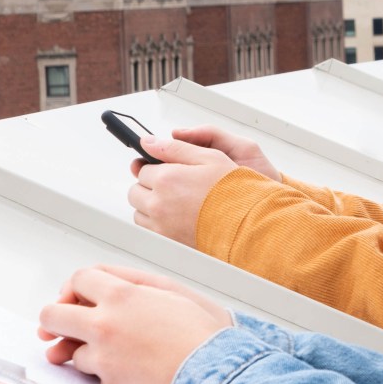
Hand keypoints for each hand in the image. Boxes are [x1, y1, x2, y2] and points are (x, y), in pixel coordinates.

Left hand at [37, 265, 235, 383]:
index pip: (78, 279)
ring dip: (87, 352)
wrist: (214, 373)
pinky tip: (130, 373)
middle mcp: (104, 324)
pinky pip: (95, 377)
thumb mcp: (168, 292)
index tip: (76, 298)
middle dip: (53, 321)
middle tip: (60, 329)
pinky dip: (107, 375)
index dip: (74, 288)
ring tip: (114, 354)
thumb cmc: (200, 334)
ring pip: (72, 352)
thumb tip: (101, 288)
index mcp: (121, 295)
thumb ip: (131, 285)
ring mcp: (103, 358)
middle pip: (53, 316)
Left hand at [127, 128, 267, 246]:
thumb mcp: (209, 157)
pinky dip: (155, 221)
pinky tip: (175, 215)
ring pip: (139, 211)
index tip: (167, 168)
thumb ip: (175, 147)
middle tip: (171, 184)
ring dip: (149, 204)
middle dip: (148, 185)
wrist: (247, 225)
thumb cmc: (234, 192)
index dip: (155, 166)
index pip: (142, 168)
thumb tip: (148, 142)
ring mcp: (161, 225)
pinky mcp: (167, 241)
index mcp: (167, 179)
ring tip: (174, 200)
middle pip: (135, 191)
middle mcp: (159, 203)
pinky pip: (147, 228)